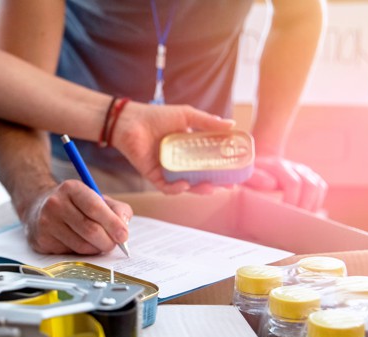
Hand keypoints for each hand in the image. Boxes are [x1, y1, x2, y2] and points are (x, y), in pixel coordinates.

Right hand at [19, 180, 131, 254]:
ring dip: (96, 249)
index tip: (124, 235)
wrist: (38, 208)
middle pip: (90, 230)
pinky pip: (70, 254)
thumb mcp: (95, 198)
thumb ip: (116, 209)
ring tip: (97, 243)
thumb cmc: (74, 204)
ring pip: (82, 246)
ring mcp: (46, 223)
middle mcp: (55, 204)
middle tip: (114, 244)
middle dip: (108, 241)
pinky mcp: (42, 240)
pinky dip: (81, 253)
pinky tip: (79, 243)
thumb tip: (124, 228)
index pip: (95, 208)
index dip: (113, 224)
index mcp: (71, 188)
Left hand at [111, 103, 235, 193]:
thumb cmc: (157, 116)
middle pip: (200, 177)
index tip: (236, 174)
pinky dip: (176, 189)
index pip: (209, 162)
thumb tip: (232, 125)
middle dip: (214, 183)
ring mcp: (167, 169)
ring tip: (210, 187)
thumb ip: (208, 122)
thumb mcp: (187, 116)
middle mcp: (179, 161)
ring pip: (185, 185)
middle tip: (227, 186)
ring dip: (198, 189)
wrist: (131, 120)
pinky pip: (166, 187)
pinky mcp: (153, 176)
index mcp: (189, 148)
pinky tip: (185, 185)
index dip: (222, 170)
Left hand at [243, 155, 327, 211]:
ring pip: (318, 187)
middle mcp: (294, 167)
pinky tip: (306, 213)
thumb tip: (271, 184)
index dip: (292, 201)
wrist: (259, 166)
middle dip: (304, 206)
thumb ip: (254, 178)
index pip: (294, 183)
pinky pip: (321, 188)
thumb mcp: (246, 176)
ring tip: (301, 219)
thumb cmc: (250, 176)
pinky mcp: (310, 177)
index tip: (284, 215)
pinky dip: (317, 202)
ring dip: (312, 205)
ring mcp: (304, 171)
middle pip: (310, 185)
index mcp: (278, 166)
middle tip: (295, 221)